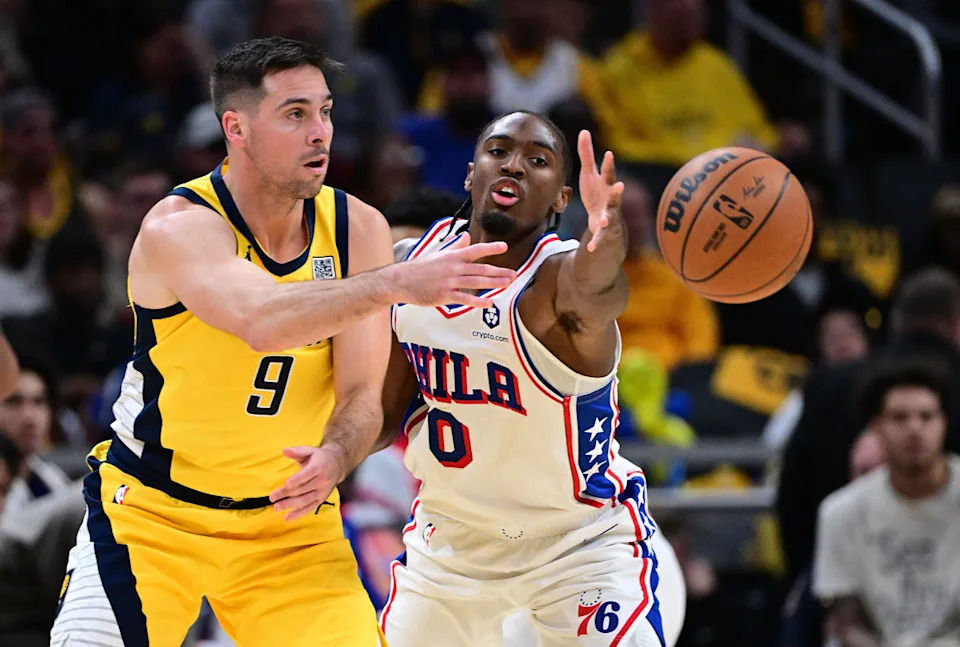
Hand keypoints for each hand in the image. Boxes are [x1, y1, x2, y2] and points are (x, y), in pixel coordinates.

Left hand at [270, 445, 343, 521]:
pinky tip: (287, 517)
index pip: (307, 474)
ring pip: (305, 500)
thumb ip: (297, 451)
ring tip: (276, 507)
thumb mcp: (310, 450)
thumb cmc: (319, 457)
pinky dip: (298, 514)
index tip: (286, 484)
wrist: (338, 465)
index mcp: (319, 467)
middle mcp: (322, 481)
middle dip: (286, 494)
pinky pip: (309, 508)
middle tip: (272, 498)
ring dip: (290, 505)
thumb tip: (284, 450)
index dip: (297, 480)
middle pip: (302, 489)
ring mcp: (322, 492)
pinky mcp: (321, 499)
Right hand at [389, 235, 515, 306]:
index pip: (475, 250)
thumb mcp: (437, 253)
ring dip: (494, 283)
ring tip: (508, 284)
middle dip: (499, 272)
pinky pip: (465, 299)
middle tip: (514, 274)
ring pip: (476, 282)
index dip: (490, 248)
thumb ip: (455, 246)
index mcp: (452, 256)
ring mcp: (449, 282)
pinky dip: (478, 301)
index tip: (504, 246)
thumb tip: (466, 237)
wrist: (400, 281)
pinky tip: (489, 303)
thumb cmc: (419, 268)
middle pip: (481, 269)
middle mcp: (453, 268)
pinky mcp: (444, 296)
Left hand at [578, 130, 624, 252]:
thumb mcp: (589, 174)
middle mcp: (611, 200)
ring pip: (611, 217)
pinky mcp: (604, 231)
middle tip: (620, 186)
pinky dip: (596, 243)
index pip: (608, 173)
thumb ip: (587, 155)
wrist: (604, 221)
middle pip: (615, 195)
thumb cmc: (596, 193)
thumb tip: (584, 131)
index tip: (608, 154)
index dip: (609, 165)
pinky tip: (590, 249)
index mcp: (606, 185)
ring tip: (605, 220)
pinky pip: (600, 238)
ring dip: (609, 218)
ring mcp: (610, 216)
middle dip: (617, 192)